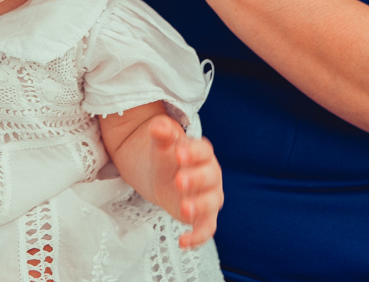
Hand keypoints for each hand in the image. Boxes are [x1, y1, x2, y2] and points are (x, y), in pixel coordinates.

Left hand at [144, 115, 223, 248]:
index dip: (193, 153)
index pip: (204, 150)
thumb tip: (156, 126)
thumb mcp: (162, 143)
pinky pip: (206, 228)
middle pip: (210, 176)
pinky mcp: (203, 216)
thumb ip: (161, 134)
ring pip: (211, 202)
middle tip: (178, 181)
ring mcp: (209, 196)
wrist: (163, 173)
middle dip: (196, 179)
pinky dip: (198, 236)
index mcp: (202, 153)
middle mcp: (211, 174)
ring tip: (183, 208)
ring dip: (200, 205)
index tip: (178, 154)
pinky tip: (183, 242)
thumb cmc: (167, 156)